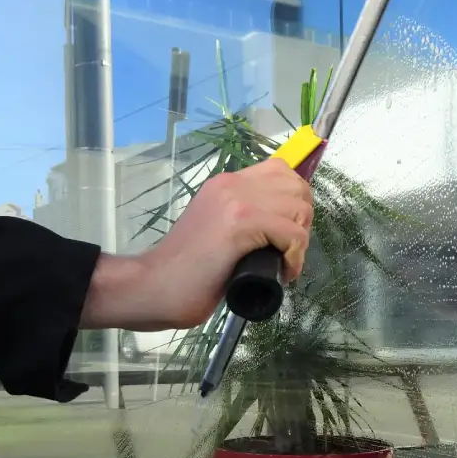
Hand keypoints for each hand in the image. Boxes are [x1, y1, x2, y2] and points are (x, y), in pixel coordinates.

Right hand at [80, 158, 313, 330]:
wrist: (153, 286)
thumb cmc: (185, 271)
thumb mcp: (217, 230)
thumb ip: (241, 219)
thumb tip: (278, 224)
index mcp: (226, 183)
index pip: (281, 171)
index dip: (294, 202)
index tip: (286, 234)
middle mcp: (233, 183)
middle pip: (297, 187)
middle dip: (302, 222)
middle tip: (287, 252)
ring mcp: (236, 200)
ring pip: (299, 209)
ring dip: (300, 241)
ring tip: (283, 264)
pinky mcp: (242, 223)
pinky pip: (292, 234)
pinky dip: (295, 257)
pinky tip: (282, 272)